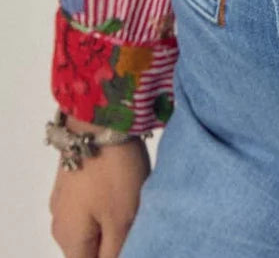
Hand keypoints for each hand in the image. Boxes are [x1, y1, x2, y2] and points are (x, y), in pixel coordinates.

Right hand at [49, 118, 151, 257]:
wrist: (100, 117)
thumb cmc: (113, 172)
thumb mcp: (122, 221)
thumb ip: (115, 253)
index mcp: (69, 240)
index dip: (113, 257)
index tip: (130, 237)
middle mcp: (60, 225)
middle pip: (89, 249)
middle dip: (114, 241)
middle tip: (136, 219)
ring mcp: (64, 200)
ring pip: (92, 226)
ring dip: (112, 220)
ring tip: (133, 200)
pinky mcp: (72, 179)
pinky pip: (90, 204)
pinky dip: (107, 201)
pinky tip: (124, 184)